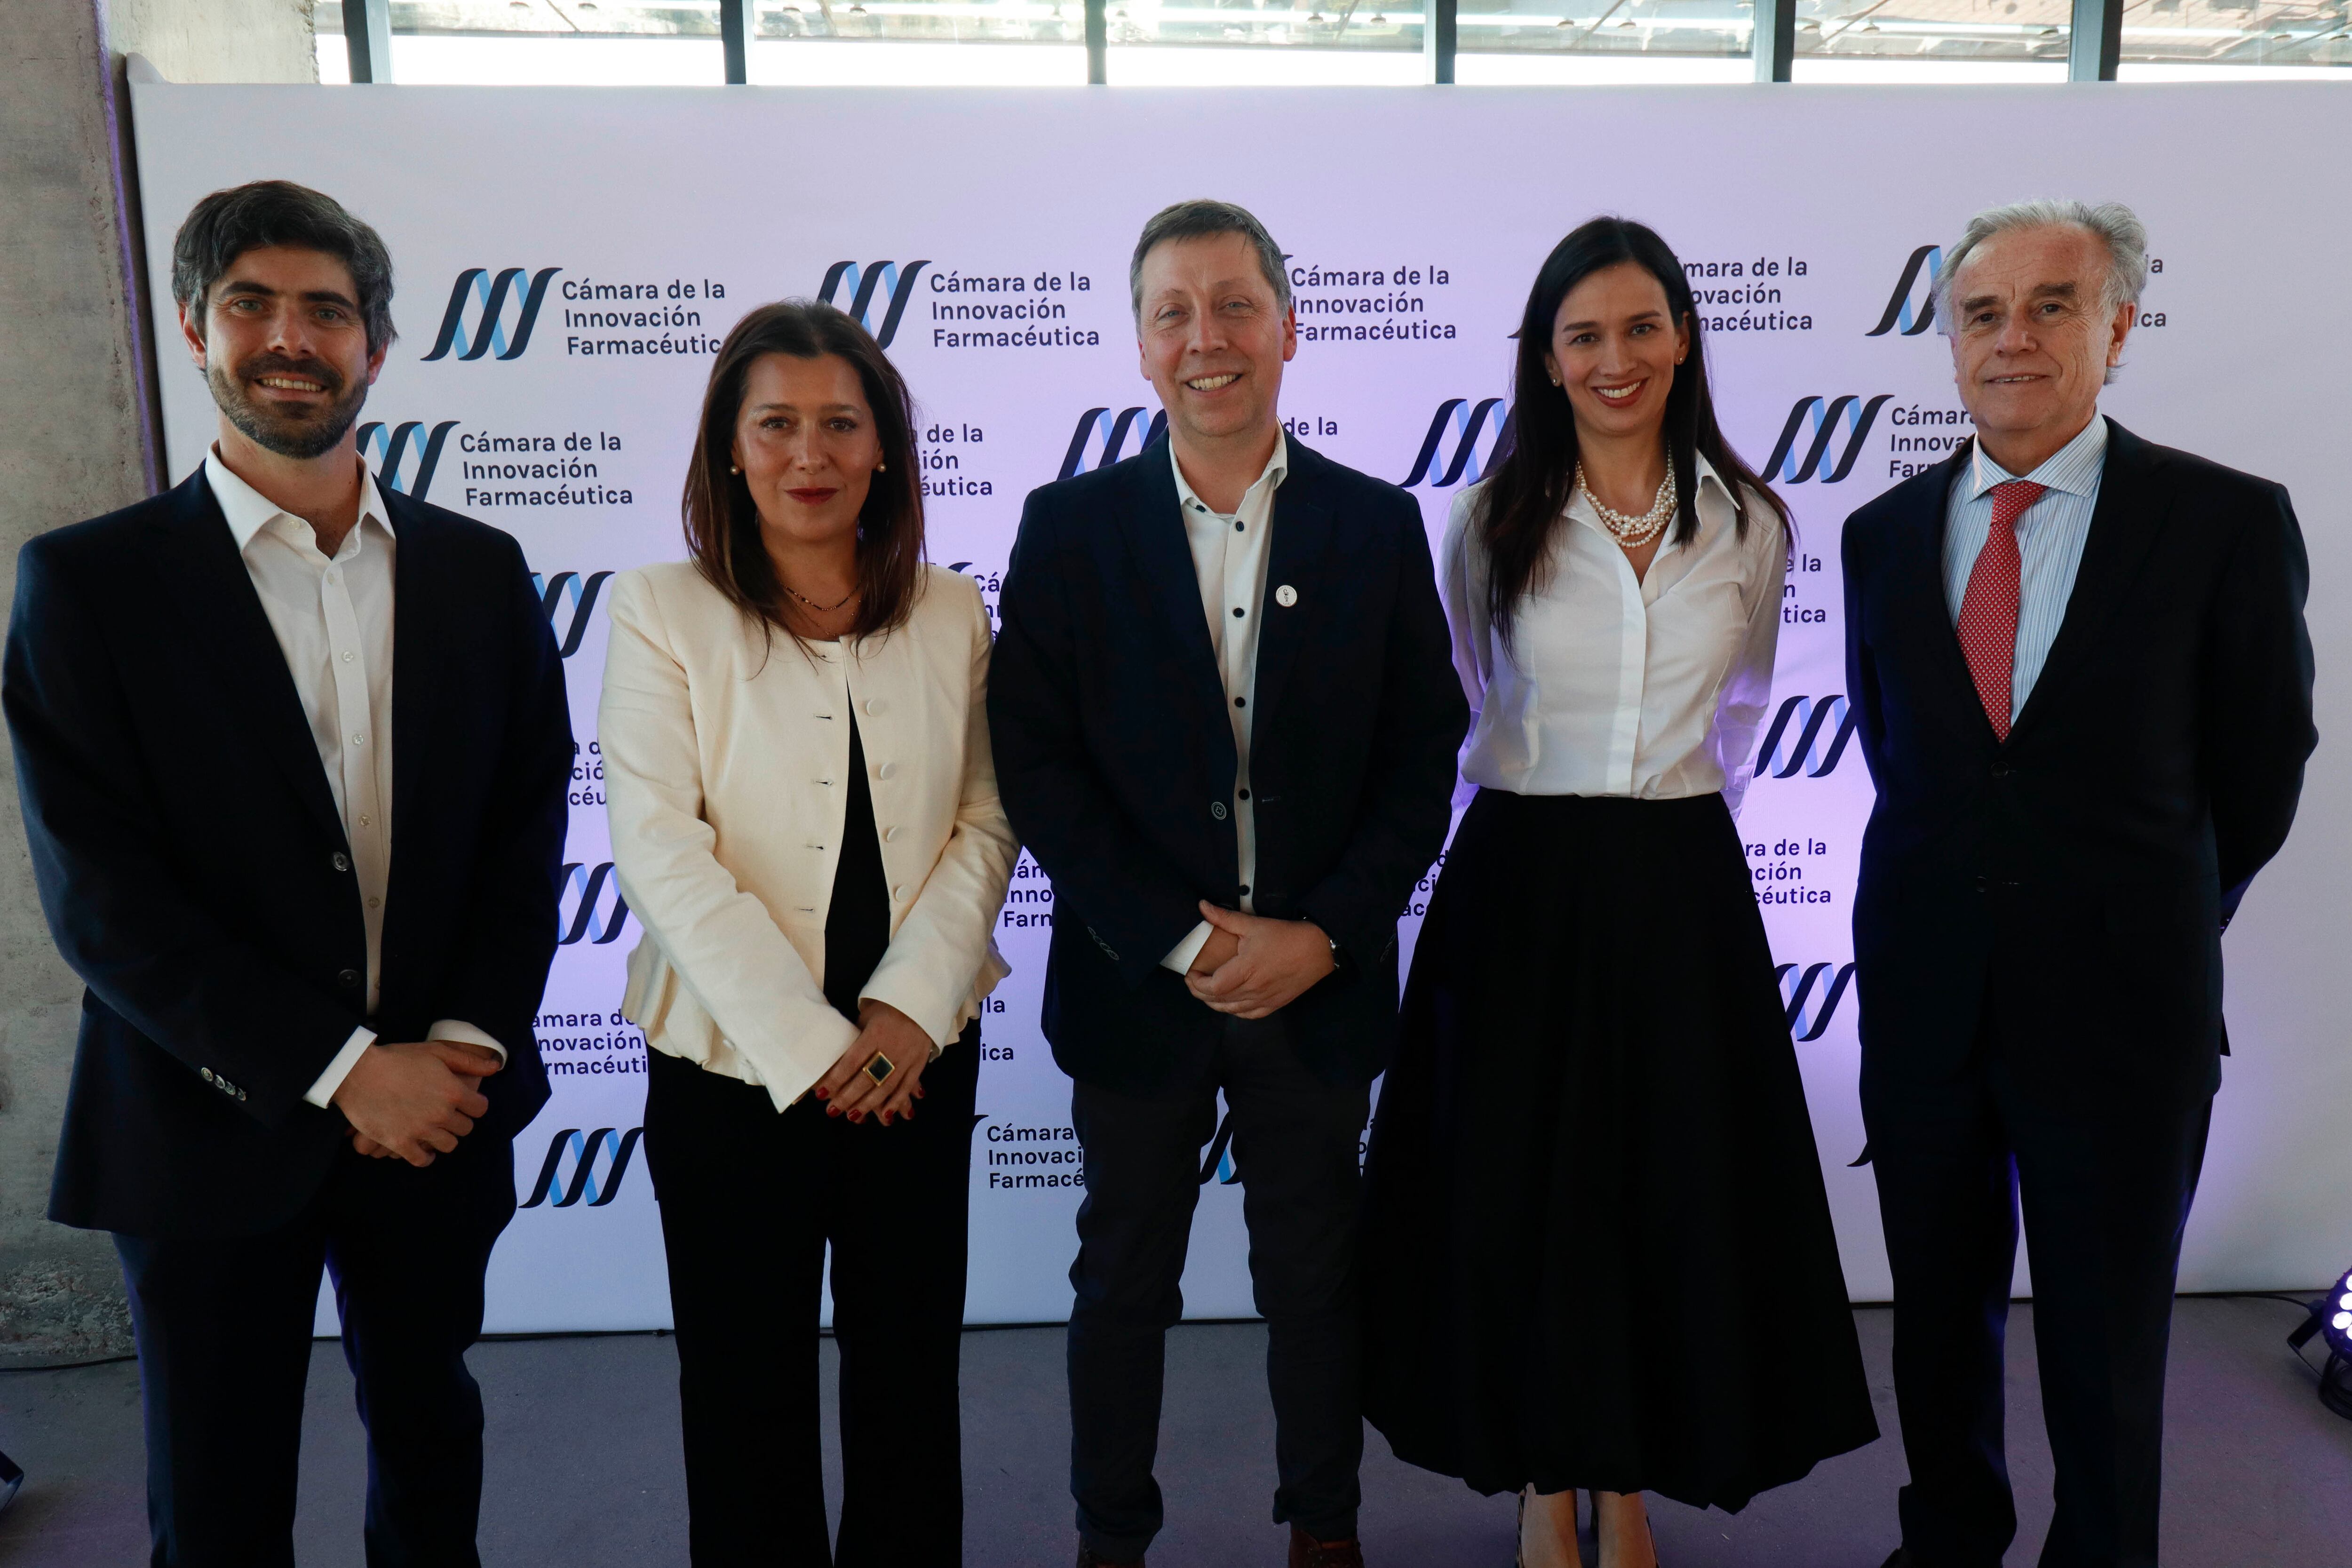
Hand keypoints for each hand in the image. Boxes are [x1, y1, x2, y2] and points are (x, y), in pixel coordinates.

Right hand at [330, 1040, 500, 1167]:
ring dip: (444, 1139)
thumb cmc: (397, 1058)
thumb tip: (494, 1068)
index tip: (465, 1104)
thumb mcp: (436, 1051)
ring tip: (435, 1131)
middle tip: (447, 1116)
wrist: (358, 1072)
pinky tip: (423, 1150)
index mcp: (453, 1092)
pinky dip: (425, 1157)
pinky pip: (422, 1160)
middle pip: (465, 1128)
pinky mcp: (400, 1143)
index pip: (480, 1109)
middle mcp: (441, 1114)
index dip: (474, 1105)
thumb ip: (468, 1061)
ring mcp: (421, 1130)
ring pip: (448, 1145)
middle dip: (458, 1121)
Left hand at [814, 1000, 933, 1125]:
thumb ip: (855, 1036)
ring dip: (869, 1104)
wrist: (921, 999)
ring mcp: (907, 1057)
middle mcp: (891, 1047)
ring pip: (886, 1086)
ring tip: (853, 1117)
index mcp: (875, 1033)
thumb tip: (835, 1058)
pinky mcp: (919, 1063)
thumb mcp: (867, 1015)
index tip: (822, 1093)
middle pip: (867, 1078)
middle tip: (832, 1111)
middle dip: (848, 1097)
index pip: (852, 1061)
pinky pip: (907, 1086)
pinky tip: (885, 1115)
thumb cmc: (887, 1006)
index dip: (836, 1079)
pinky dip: (896, 1102)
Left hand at [1183, 902, 1335, 1019]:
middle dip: (1200, 992)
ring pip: (1231, 1010)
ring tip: (1206, 991)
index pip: (1213, 986)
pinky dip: (1234, 1011)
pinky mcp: (1275, 1004)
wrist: (1318, 950)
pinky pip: (1249, 1015)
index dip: (1197, 983)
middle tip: (1193, 981)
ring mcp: (1265, 999)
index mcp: (1246, 970)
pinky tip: (1230, 1003)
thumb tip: (1201, 906)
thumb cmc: (1286, 936)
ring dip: (1215, 1003)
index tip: (1191, 973)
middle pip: (1218, 1000)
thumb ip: (1225, 918)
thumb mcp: (1254, 924)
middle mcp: (1254, 989)